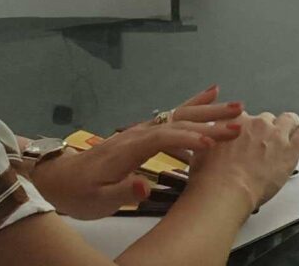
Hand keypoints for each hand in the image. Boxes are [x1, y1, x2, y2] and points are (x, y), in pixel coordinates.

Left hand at [28, 89, 239, 219]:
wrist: (58, 179)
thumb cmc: (78, 192)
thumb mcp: (97, 200)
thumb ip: (123, 191)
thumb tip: (146, 185)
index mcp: (129, 148)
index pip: (166, 138)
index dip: (191, 138)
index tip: (216, 143)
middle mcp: (138, 133)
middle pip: (178, 120)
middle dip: (210, 119)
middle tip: (239, 118)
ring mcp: (141, 131)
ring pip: (179, 115)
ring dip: (208, 110)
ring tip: (236, 106)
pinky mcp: (143, 133)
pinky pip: (173, 116)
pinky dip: (193, 106)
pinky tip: (209, 98)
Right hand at [187, 110, 298, 216]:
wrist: (225, 191)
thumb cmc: (210, 178)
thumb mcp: (200, 153)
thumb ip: (209, 141)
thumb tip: (207, 141)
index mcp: (234, 121)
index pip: (243, 116)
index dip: (245, 128)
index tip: (245, 135)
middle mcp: (257, 124)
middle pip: (266, 118)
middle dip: (266, 129)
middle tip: (263, 143)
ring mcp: (276, 135)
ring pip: (289, 119)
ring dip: (289, 126)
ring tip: (288, 134)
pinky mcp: (291, 149)